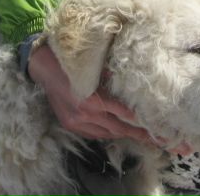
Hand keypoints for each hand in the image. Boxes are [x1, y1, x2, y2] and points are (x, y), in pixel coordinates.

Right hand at [28, 44, 192, 154]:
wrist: (40, 65)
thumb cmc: (69, 58)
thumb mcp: (94, 63)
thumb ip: (114, 74)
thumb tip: (135, 77)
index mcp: (93, 99)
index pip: (125, 115)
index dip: (142, 123)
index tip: (159, 127)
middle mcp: (86, 115)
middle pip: (119, 129)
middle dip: (140, 134)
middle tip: (159, 140)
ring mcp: (77, 122)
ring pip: (108, 133)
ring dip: (124, 134)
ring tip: (143, 136)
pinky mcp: (70, 125)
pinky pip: (95, 134)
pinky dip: (107, 132)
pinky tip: (117, 129)